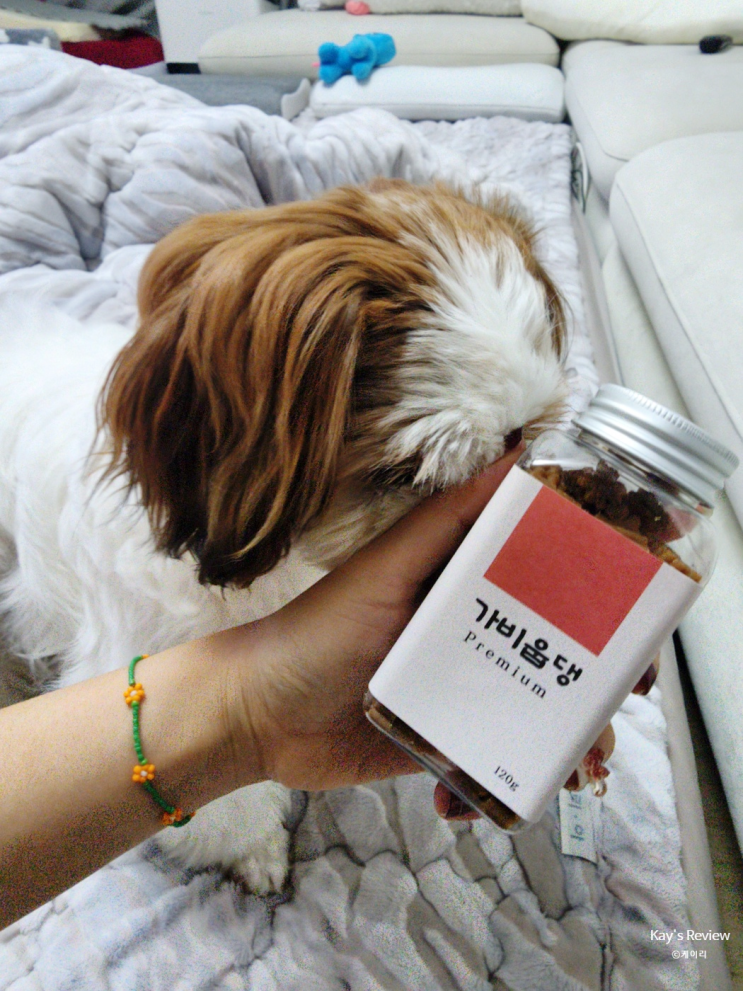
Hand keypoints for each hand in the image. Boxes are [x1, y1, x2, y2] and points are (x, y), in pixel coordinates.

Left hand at [224, 442, 655, 816]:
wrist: (257, 719)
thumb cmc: (318, 633)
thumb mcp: (386, 570)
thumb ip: (446, 519)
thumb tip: (519, 452)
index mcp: (462, 586)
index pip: (546, 581)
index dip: (598, 597)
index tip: (640, 616)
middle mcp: (468, 636)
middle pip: (554, 653)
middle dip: (595, 682)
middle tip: (619, 702)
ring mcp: (457, 693)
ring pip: (534, 713)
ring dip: (560, 744)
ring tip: (574, 770)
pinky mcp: (440, 743)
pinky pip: (489, 763)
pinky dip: (493, 786)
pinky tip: (468, 802)